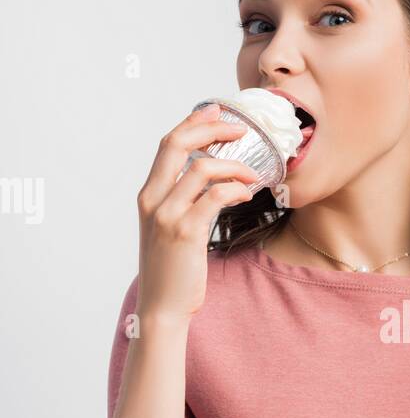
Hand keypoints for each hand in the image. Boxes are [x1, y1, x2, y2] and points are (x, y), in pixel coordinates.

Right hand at [137, 103, 261, 320]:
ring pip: (202, 169)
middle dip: (211, 128)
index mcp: (149, 195)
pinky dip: (236, 190)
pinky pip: (215, 197)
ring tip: (252, 176)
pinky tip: (247, 196)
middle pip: (177, 144)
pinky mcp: (186, 233)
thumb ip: (183, 202)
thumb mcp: (169, 228)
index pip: (168, 144)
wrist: (162, 307)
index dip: (193, 123)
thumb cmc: (173, 269)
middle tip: (240, 129)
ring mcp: (167, 216)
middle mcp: (153, 200)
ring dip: (234, 167)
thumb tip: (213, 180)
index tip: (217, 111)